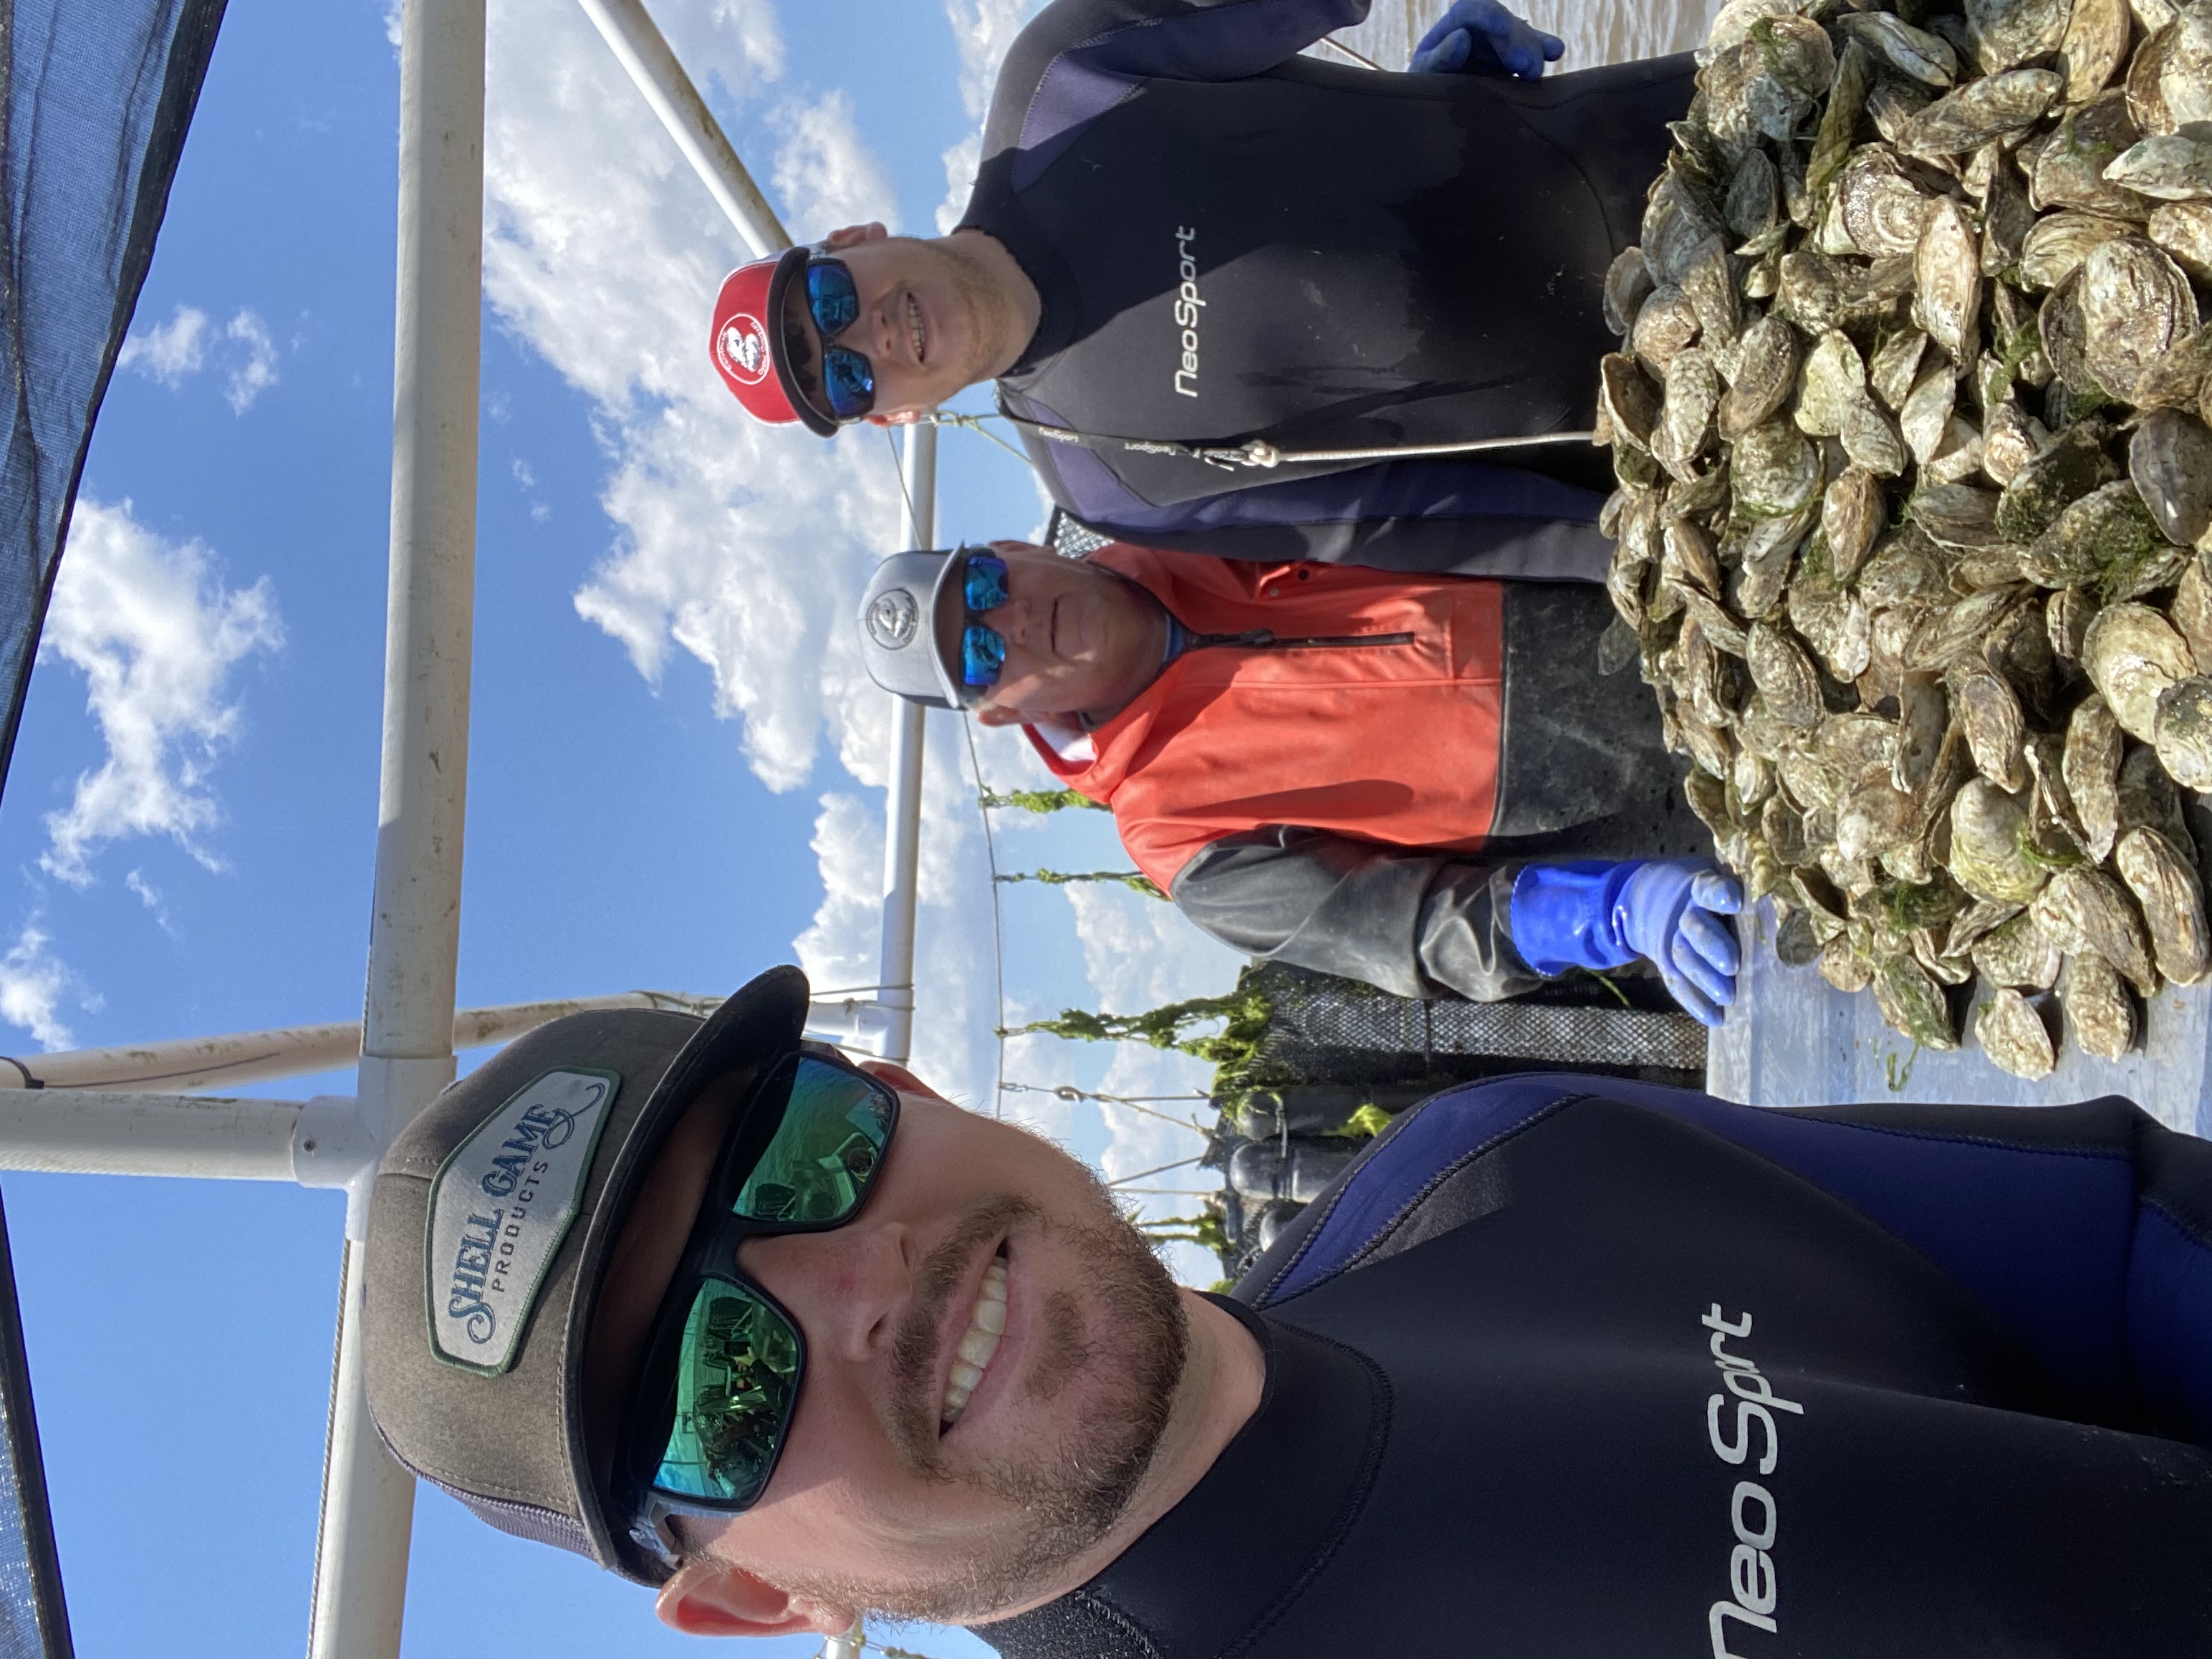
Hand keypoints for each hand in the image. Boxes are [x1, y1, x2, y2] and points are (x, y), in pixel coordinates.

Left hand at [1409, 0, 1564, 78]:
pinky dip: (1544, 50)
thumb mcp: (1422, 74)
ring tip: (1534, 73)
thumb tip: (1462, 38)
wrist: (1433, 107)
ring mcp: (1501, 43)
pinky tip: (1556, 52)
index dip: (1489, 15)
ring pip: (1522, 38)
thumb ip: (1439, 58)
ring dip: (1533, 51)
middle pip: (1505, 24)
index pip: (1474, 8)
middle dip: (1516, 42)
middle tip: (1524, 66)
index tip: (1502, 27)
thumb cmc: (1422, 86)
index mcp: (1456, 22)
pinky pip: (1533, 51)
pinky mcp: (1514, 61)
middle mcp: (1483, 28)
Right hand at [1611, 860, 1742, 1027]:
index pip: (1707, 888)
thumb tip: (1793, 913)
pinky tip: (1714, 1017)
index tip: (1735, 903)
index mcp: (1699, 888)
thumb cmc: (1713, 896)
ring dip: (1705, 979)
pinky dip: (1694, 1002)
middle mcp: (1684, 912)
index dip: (1719, 894)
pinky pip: (1676, 983)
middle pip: (1694, 927)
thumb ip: (1746, 897)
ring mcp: (1673, 938)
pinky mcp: (1667, 963)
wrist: (1655, 900)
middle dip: (1712, 946)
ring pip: (1683, 956)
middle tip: (1733, 966)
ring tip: (1728, 997)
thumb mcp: (1721, 884)